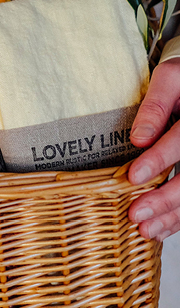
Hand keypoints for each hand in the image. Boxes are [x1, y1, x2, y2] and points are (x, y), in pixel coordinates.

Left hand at [128, 57, 179, 239]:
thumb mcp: (172, 78)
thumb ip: (156, 104)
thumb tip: (138, 139)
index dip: (159, 160)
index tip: (133, 177)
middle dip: (165, 198)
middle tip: (136, 214)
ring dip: (173, 215)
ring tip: (145, 229)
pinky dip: (179, 217)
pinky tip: (160, 229)